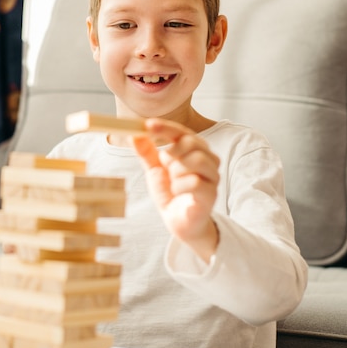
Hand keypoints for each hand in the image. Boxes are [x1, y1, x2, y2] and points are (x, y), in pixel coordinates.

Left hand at [132, 118, 219, 262]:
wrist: (179, 222)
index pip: (182, 131)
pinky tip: (177, 193)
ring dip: (176, 172)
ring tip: (173, 183)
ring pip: (196, 160)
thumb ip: (146, 152)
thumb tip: (134, 134)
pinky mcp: (211, 194)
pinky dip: (179, 187)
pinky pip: (195, 182)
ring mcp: (211, 176)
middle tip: (165, 167)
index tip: (147, 125)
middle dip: (171, 154)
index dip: (165, 127)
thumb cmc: (170, 193)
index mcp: (194, 150)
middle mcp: (207, 159)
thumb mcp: (154, 170)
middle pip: (191, 142)